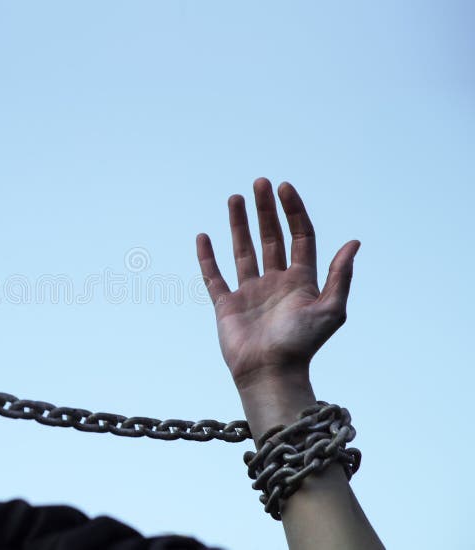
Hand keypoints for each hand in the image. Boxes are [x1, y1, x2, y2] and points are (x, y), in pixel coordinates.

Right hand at [196, 178, 359, 388]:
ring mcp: (249, 292)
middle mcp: (275, 282)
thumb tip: (354, 242)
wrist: (270, 373)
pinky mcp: (226, 304)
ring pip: (243, 250)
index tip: (284, 188)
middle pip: (271, 237)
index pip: (299, 236)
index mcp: (301, 281)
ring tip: (235, 197)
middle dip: (266, 210)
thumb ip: (339, 276)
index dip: (293, 212)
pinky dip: (207, 257)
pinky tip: (204, 236)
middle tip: (259, 183)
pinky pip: (214, 276)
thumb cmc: (302, 345)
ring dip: (239, 223)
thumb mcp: (330, 309)